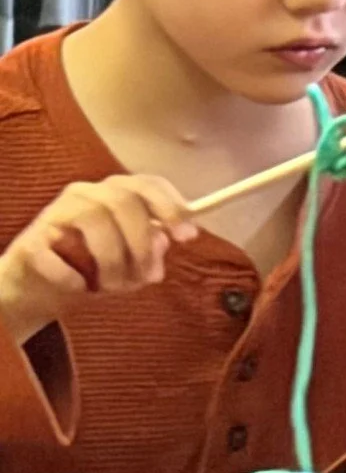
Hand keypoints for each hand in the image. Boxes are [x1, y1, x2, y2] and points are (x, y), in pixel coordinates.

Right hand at [0, 175, 196, 344]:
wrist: (41, 288)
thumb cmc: (95, 268)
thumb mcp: (132, 264)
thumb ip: (151, 253)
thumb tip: (162, 244)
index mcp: (117, 193)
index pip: (148, 184)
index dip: (171, 206)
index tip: (187, 237)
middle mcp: (87, 194)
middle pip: (123, 200)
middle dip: (142, 243)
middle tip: (146, 277)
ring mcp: (55, 214)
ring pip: (93, 218)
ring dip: (111, 259)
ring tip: (113, 286)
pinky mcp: (30, 242)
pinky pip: (55, 253)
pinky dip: (73, 276)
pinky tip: (80, 287)